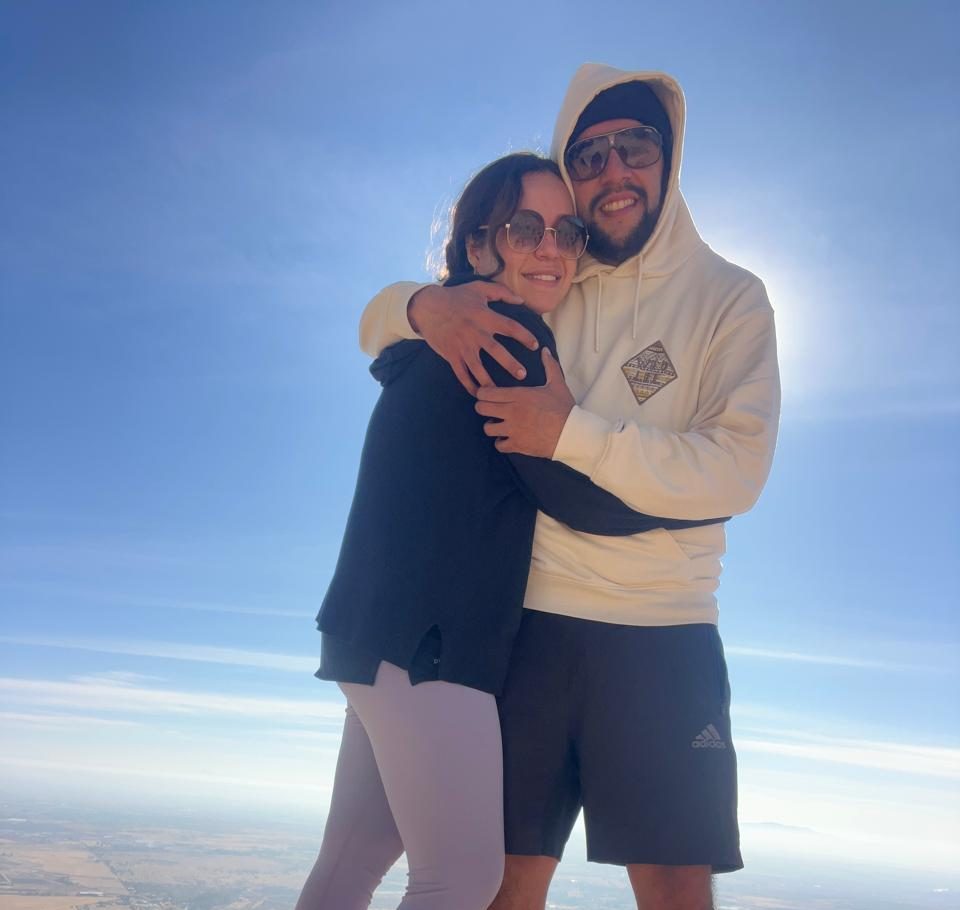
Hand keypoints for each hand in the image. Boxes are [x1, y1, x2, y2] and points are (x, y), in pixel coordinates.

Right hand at [408, 282, 538, 394]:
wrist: (427, 306)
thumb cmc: (456, 296)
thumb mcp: (479, 288)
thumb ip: (501, 292)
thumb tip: (521, 300)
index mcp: (484, 317)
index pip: (510, 327)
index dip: (524, 336)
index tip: (535, 345)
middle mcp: (475, 333)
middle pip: (497, 351)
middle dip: (510, 364)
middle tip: (523, 375)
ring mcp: (462, 346)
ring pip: (478, 368)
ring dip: (490, 382)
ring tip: (501, 393)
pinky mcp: (451, 355)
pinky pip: (461, 374)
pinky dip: (469, 385)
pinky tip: (478, 394)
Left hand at [474, 349, 574, 456]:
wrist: (572, 433)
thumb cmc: (564, 408)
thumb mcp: (557, 384)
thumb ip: (549, 366)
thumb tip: (545, 350)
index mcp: (518, 395)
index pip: (486, 392)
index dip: (482, 393)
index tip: (486, 394)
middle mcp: (512, 412)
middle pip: (481, 409)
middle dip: (483, 407)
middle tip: (489, 409)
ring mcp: (513, 429)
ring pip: (487, 428)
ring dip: (491, 426)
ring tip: (498, 424)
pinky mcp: (517, 444)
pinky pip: (498, 445)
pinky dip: (501, 442)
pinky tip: (507, 438)